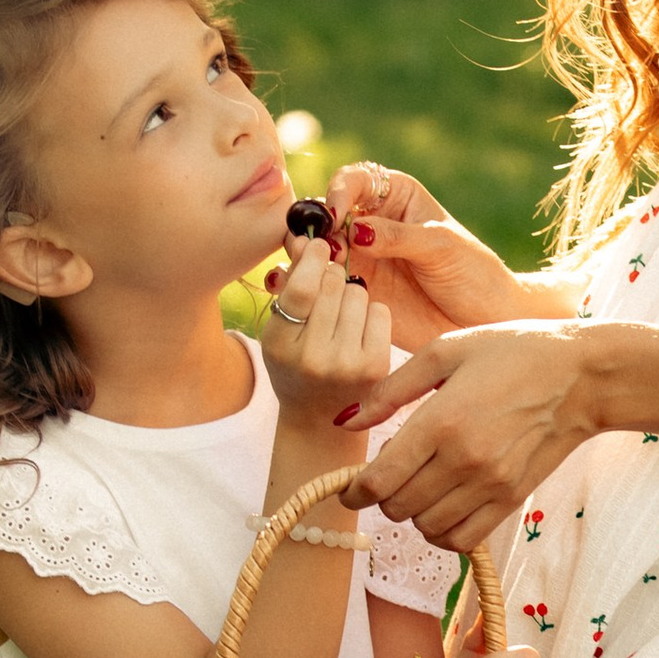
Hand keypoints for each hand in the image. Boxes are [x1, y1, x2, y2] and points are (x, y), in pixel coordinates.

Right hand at [258, 240, 389, 443]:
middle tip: (327, 290)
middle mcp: (313, 358)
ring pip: (357, 292)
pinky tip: (360, 330)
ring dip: (351, 295)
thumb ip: (289, 286)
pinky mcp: (376, 367)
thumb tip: (303, 236)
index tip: (319, 244)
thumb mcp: (279, 331)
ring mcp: (348, 364)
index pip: (302, 288)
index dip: (312, 258)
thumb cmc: (295, 365)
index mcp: (280, 344)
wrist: (319, 421)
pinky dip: (371, 313)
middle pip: (332, 283)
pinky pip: (379, 311)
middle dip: (330, 277)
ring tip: (341, 317)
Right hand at [328, 163, 571, 348]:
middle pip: (327, 213)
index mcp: (394, 196)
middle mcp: (370, 222)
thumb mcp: (440, 247)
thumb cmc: (472, 272)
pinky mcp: (355, 290)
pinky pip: (324, 283)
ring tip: (315, 270)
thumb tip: (353, 230)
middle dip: (318, 227)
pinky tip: (318, 291)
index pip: (355, 180)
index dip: (339, 192)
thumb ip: (397, 236)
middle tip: (320, 248)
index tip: (336, 215)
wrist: (483, 319)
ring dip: (309, 256)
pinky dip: (313, 285)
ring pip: (319, 248)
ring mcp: (360, 256)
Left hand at [346, 322, 597, 556]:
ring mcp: (490, 485)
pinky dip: (442, 532)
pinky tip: (443, 508)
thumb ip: (391, 389)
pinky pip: (461, 539)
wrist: (582, 378)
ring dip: (412, 514)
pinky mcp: (511, 500)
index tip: (350, 489)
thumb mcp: (445, 352)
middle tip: (392, 475)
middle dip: (383, 497)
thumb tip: (348, 421)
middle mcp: (464, 460)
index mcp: (441, 420)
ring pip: (425, 527)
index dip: (353, 492)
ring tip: (421, 487)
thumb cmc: (513, 353)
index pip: (379, 480)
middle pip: (397, 507)